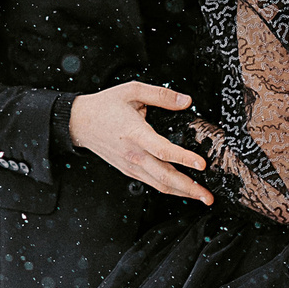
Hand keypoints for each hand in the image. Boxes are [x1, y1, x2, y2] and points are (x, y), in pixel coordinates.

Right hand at [67, 82, 212, 204]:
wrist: (79, 122)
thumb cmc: (105, 106)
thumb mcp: (132, 90)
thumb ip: (160, 95)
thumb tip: (185, 100)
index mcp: (135, 133)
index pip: (162, 150)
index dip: (183, 158)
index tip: (202, 164)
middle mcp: (133, 154)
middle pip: (164, 177)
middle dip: (189, 188)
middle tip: (209, 196)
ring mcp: (130, 165)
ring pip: (159, 185)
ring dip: (182, 193)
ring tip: (201, 197)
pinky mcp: (129, 170)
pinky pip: (152, 183)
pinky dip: (169, 189)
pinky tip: (182, 190)